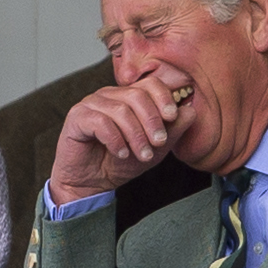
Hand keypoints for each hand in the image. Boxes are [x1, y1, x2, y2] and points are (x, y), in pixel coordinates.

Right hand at [48, 72, 196, 205]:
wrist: (90, 184)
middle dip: (152, 121)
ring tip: (142, 155)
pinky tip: (121, 153)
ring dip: (136, 135)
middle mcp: (109, 95)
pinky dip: (115, 139)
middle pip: (136, 95)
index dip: (163, 98)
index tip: (172, 117)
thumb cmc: (119, 163)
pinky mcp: (76, 118)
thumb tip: (191, 111)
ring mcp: (91, 104)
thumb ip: (172, 131)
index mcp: (127, 97)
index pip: (150, 84)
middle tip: (159, 143)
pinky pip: (100, 122)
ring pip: (120, 110)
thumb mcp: (154, 150)